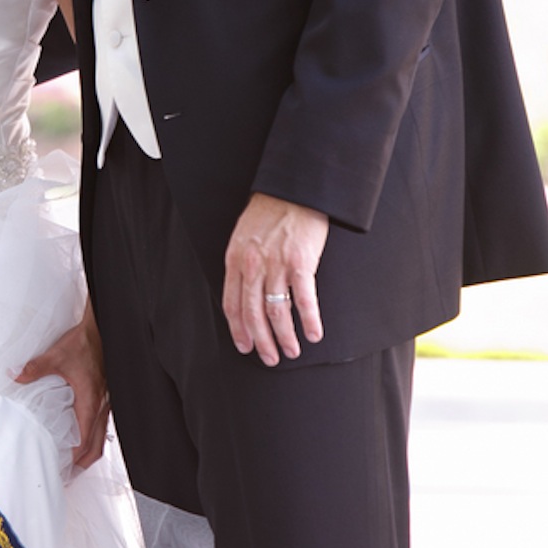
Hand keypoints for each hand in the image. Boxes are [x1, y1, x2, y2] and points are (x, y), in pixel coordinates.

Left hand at [15, 301, 109, 467]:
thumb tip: (15, 376)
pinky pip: (102, 425)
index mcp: (90, 401)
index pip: (84, 440)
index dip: (74, 459)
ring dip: (88, 452)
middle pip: (96, 446)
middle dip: (82, 464)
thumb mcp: (57, 355)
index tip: (63, 470)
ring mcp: (106, 402)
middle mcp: (101, 406)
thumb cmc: (84, 343)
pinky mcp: (106, 396)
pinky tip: (81, 436)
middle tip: (67, 476)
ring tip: (73, 463)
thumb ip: (35, 368)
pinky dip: (92, 437)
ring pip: (101, 437)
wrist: (102, 331)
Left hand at [223, 193, 327, 364]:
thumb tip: (244, 293)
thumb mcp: (243, 236)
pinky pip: (305, 299)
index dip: (238, 330)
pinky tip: (314, 334)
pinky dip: (310, 320)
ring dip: (285, 337)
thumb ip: (242, 264)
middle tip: (270, 358)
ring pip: (277, 311)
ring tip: (292, 351)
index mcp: (235, 260)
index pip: (232, 304)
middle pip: (253, 314)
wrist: (293, 189)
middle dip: (262, 341)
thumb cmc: (269, 212)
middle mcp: (253, 265)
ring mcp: (276, 264)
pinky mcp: (301, 262)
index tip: (245, 347)